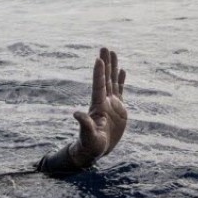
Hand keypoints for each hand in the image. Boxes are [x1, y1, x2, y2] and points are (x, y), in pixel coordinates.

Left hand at [71, 47, 127, 164]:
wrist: (95, 149)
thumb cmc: (90, 144)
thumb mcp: (88, 135)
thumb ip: (84, 124)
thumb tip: (76, 114)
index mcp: (97, 106)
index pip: (99, 86)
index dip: (99, 73)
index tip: (98, 59)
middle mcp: (104, 101)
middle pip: (105, 78)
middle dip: (106, 63)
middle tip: (105, 48)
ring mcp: (111, 103)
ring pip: (113, 81)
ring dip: (113, 67)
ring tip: (113, 52)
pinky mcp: (118, 108)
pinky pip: (120, 90)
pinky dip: (121, 80)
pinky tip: (122, 70)